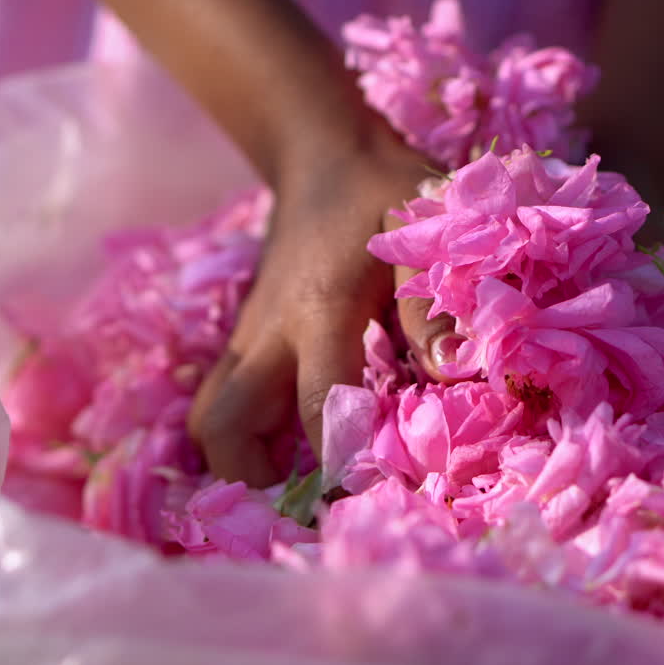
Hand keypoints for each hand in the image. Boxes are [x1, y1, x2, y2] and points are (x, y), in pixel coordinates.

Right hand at [187, 145, 449, 485]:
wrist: (323, 155)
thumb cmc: (383, 190)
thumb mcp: (425, 227)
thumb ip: (436, 301)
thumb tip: (453, 375)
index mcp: (316, 311)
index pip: (319, 404)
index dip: (345, 462)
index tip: (376, 502)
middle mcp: (267, 335)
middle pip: (220, 428)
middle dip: (254, 482)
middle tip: (307, 508)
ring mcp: (248, 339)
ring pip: (210, 419)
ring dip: (237, 462)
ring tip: (290, 489)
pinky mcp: (246, 341)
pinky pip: (224, 401)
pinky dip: (244, 436)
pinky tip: (287, 451)